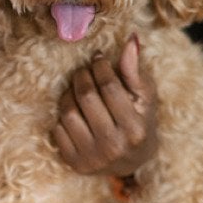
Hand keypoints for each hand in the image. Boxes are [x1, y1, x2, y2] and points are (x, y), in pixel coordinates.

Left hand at [50, 33, 157, 176]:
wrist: (132, 164)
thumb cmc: (140, 123)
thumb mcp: (145, 99)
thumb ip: (135, 70)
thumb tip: (130, 39)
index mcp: (135, 129)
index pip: (109, 87)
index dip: (100, 67)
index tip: (98, 58)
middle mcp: (113, 146)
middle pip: (86, 97)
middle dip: (82, 76)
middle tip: (83, 70)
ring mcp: (92, 158)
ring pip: (68, 112)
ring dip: (68, 93)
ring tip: (77, 88)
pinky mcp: (74, 163)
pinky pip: (57, 129)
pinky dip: (62, 115)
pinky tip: (73, 110)